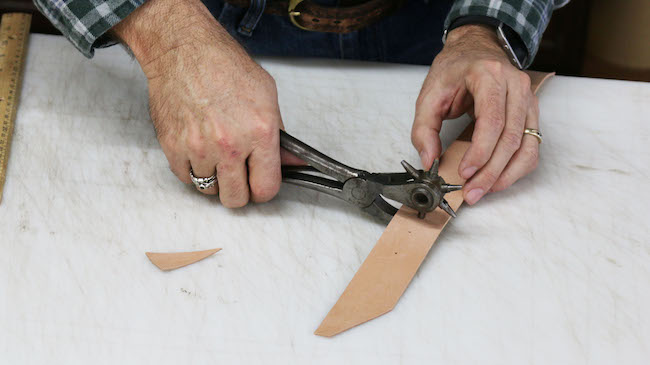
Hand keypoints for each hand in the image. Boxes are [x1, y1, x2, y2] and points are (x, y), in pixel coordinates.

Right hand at [114, 0, 298, 206]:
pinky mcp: (173, 147)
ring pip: (209, 190)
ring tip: (216, 153)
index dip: (264, 189)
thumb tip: (292, 162)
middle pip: (236, 199)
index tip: (260, 184)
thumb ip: (280, 137)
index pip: (266, 188)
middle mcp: (229, 145)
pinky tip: (199, 148)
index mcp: (259, 133)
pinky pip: (186, 178)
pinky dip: (193, 170)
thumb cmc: (224, 66)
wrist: (183, 50)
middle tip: (239, 174)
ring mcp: (198, 148)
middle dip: (240, 191)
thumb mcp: (266, 96)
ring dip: (214, 178)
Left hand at [411, 24, 539, 204]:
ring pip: (527, 146)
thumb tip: (429, 160)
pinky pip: (531, 146)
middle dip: (490, 172)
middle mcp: (515, 86)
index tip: (464, 172)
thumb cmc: (454, 70)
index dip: (480, 152)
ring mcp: (528, 99)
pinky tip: (498, 179)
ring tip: (484, 191)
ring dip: (506, 175)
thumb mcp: (429, 94)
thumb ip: (424, 129)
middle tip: (472, 192)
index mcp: (489, 76)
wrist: (476, 49)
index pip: (492, 121)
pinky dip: (517, 168)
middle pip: (511, 138)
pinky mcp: (531, 113)